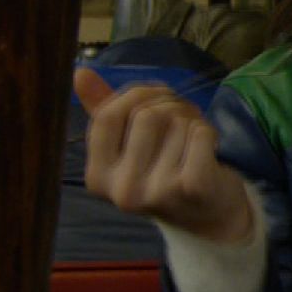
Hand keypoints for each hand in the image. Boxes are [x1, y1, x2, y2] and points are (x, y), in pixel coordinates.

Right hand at [74, 67, 252, 242]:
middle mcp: (122, 190)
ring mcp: (157, 191)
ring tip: (194, 135)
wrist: (211, 219)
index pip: (107, 115)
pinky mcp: (192, 187)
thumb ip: (104, 111)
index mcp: (98, 178)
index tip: (155, 97)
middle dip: (170, 105)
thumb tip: (80, 72)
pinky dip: (208, 130)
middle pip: (145, 114)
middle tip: (183, 119)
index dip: (135, 95)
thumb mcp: (130, 148)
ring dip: (191, 118)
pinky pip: (200, 133)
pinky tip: (209, 147)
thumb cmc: (167, 174)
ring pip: (175, 120)